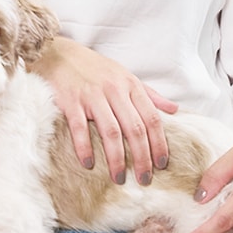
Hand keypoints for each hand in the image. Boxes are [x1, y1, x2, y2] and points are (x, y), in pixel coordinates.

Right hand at [29, 35, 177, 185]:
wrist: (58, 53)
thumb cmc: (94, 68)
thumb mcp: (124, 76)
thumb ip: (149, 94)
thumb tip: (174, 110)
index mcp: (130, 85)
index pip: (152, 118)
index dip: (159, 144)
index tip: (162, 165)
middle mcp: (114, 90)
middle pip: (135, 128)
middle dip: (142, 158)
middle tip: (144, 180)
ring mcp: (92, 95)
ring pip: (111, 131)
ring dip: (117, 159)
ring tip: (119, 178)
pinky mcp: (70, 100)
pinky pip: (80, 128)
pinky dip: (85, 148)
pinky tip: (88, 164)